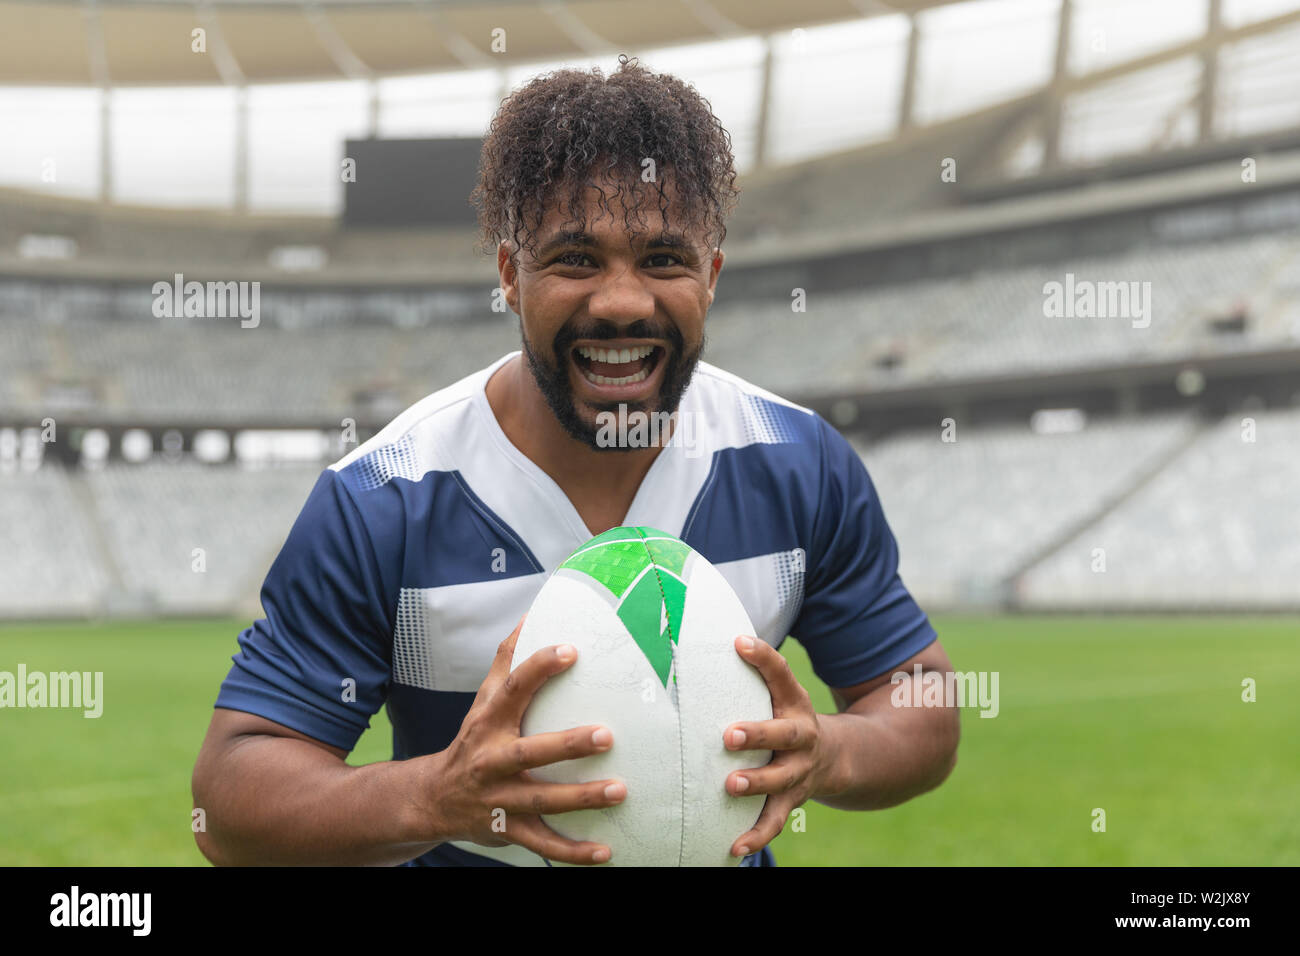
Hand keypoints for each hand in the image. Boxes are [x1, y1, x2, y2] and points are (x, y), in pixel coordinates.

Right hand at [418, 616, 627, 863]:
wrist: (432, 799)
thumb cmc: (473, 740)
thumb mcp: (483, 700)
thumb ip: (507, 660)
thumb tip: (530, 616)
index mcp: (489, 723)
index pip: (513, 689)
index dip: (539, 667)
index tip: (571, 650)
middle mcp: (491, 761)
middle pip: (529, 752)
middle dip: (567, 746)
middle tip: (607, 736)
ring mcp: (498, 799)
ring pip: (542, 801)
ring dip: (581, 798)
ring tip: (620, 790)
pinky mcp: (506, 831)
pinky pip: (542, 844)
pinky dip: (573, 852)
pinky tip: (605, 852)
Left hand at [723, 635, 837, 857]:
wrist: (835, 758)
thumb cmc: (788, 716)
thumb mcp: (782, 692)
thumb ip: (758, 668)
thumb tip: (723, 634)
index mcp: (795, 705)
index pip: (782, 675)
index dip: (763, 658)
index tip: (739, 642)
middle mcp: (801, 738)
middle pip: (784, 734)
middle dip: (758, 734)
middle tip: (729, 734)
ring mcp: (798, 772)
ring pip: (779, 781)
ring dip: (756, 784)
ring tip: (730, 785)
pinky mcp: (790, 801)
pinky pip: (774, 821)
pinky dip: (756, 836)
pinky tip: (733, 847)